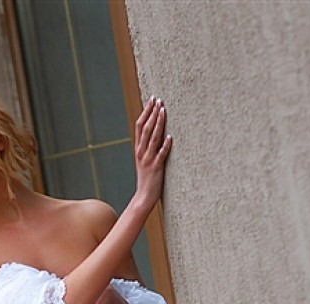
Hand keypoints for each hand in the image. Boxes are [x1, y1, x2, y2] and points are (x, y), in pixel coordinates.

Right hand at [134, 96, 171, 212]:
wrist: (143, 197)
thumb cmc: (147, 178)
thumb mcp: (144, 160)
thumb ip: (149, 147)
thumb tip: (157, 132)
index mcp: (138, 149)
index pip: (140, 126)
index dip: (146, 112)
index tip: (152, 100)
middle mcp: (142, 152)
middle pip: (146, 128)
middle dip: (152, 113)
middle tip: (159, 100)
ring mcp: (148, 159)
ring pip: (153, 138)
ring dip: (159, 124)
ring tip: (163, 111)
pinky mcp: (156, 167)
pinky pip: (161, 154)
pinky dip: (165, 145)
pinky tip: (170, 137)